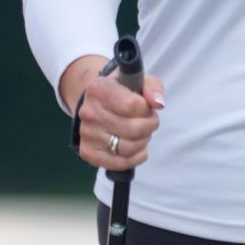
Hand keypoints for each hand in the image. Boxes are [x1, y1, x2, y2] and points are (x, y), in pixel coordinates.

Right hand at [62, 57, 164, 172]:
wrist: (99, 103)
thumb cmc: (123, 91)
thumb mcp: (139, 81)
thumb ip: (153, 87)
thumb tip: (158, 103)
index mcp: (99, 89)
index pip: (131, 106)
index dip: (146, 109)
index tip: (146, 107)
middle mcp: (89, 112)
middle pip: (132, 130)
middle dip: (149, 126)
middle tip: (149, 122)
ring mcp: (86, 134)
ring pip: (127, 148)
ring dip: (143, 142)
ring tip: (142, 133)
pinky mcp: (88, 152)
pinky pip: (119, 163)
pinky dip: (135, 158)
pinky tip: (137, 148)